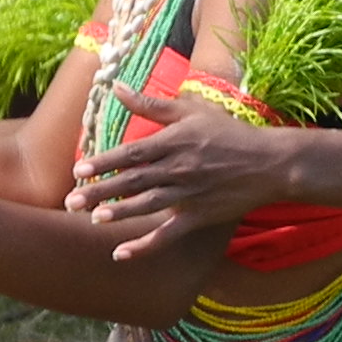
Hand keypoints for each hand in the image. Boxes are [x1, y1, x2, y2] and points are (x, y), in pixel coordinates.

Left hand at [66, 88, 288, 257]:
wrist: (270, 162)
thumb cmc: (230, 132)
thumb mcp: (192, 111)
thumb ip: (152, 103)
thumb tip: (116, 87)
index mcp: (174, 142)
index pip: (132, 153)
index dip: (104, 162)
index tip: (78, 169)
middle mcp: (178, 169)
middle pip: (133, 181)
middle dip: (101, 192)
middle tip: (71, 201)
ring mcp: (189, 195)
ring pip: (147, 206)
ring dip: (120, 214)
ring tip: (94, 219)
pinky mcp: (200, 216)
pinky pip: (168, 234)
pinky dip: (145, 245)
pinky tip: (120, 253)